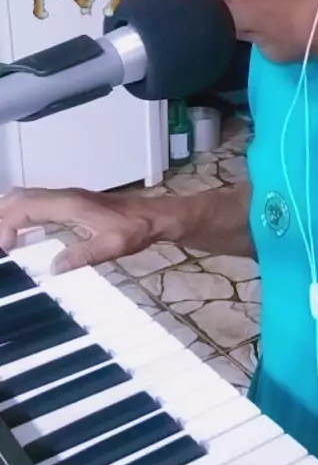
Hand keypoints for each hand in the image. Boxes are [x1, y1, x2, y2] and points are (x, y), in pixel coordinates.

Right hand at [0, 187, 179, 274]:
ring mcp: (68, 197)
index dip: (8, 222)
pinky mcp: (71, 202)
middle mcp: (65, 196)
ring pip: (27, 196)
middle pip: (21, 197)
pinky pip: (37, 201)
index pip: (27, 206)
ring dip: (8, 212)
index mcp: (71, 204)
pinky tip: (17, 230)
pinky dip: (20, 212)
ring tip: (2, 238)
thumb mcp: (113, 245)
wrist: (154, 215)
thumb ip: (84, 255)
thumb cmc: (136, 229)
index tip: (4, 245)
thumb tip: (54, 268)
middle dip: (2, 216)